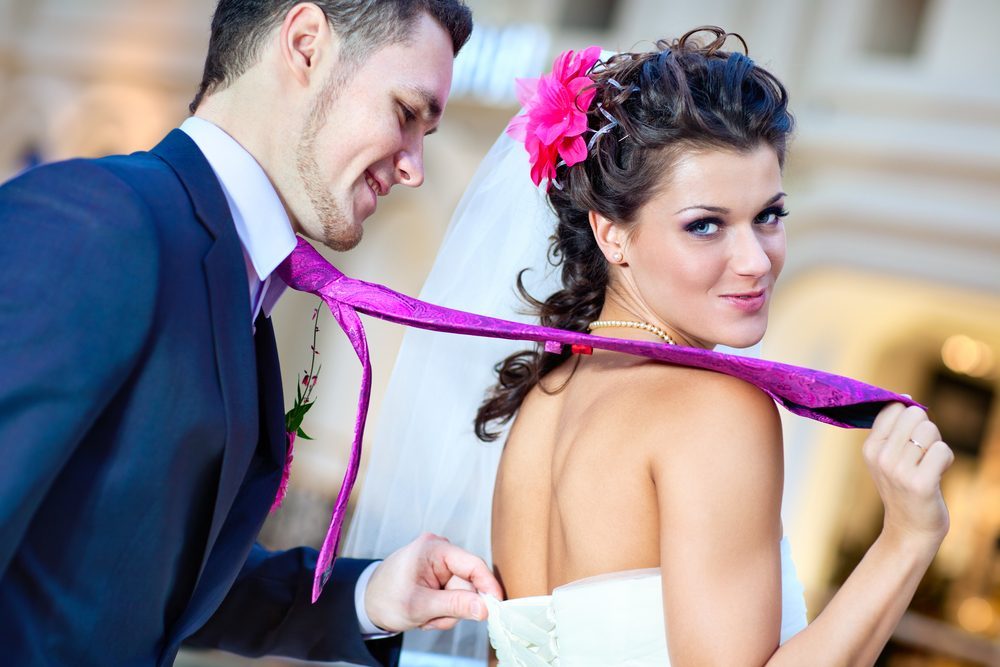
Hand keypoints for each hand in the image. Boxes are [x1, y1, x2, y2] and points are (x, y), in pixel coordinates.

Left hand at [364, 533, 502, 631]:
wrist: (368, 602)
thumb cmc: (386, 599)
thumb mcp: (420, 606)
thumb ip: (454, 605)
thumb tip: (485, 608)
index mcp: (433, 549)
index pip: (473, 565)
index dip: (488, 586)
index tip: (497, 607)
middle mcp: (440, 550)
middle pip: (469, 584)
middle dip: (455, 606)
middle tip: (433, 617)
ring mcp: (441, 562)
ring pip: (463, 594)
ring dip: (447, 612)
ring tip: (426, 615)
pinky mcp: (441, 574)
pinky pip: (455, 595)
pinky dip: (443, 609)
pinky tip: (427, 611)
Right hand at [863, 403, 954, 546]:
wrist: (909, 530)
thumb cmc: (904, 489)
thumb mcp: (888, 457)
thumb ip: (894, 429)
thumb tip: (906, 398)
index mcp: (869, 448)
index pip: (894, 408)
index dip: (909, 418)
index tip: (908, 439)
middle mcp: (880, 457)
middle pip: (915, 415)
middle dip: (926, 430)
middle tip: (922, 454)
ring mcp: (899, 471)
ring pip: (930, 431)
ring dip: (937, 446)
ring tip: (927, 466)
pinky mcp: (921, 483)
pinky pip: (943, 450)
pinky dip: (946, 461)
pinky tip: (936, 476)